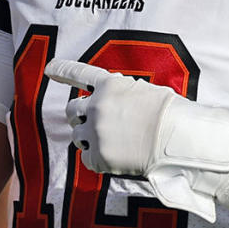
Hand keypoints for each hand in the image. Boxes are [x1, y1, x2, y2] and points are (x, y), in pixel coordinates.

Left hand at [45, 59, 228, 221]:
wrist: (179, 140)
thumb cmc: (170, 115)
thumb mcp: (145, 92)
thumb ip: (121, 94)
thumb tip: (108, 103)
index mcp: (110, 85)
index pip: (80, 74)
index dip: (63, 70)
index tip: (49, 68)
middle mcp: (97, 106)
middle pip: (72, 111)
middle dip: (80, 117)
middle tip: (96, 125)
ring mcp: (95, 132)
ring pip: (78, 136)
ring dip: (90, 139)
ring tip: (114, 143)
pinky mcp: (99, 156)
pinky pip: (88, 159)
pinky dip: (99, 159)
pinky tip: (117, 158)